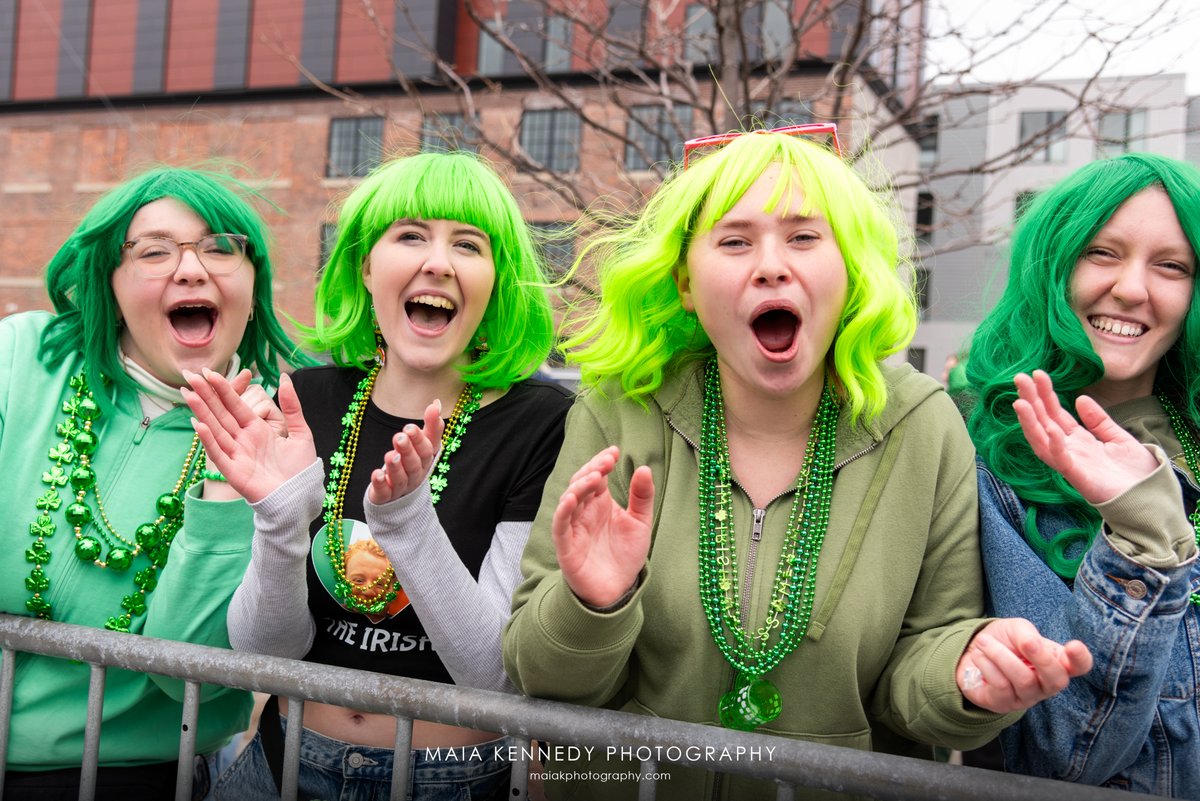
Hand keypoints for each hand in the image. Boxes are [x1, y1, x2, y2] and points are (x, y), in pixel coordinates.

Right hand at [182, 370, 316, 502]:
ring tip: (188, 393)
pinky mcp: (233, 471)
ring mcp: (236, 455)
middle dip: (206, 395)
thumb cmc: (300, 469)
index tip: (209, 372)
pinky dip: (208, 439)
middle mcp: (243, 439)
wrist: (300, 498)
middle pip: (221, 413)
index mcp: (257, 429)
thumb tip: (284, 378)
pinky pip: (218, 453)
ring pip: (215, 429)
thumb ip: (292, 406)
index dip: (223, 389)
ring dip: (202, 412)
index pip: (236, 405)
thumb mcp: (301, 432)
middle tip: (190, 375)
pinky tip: (198, 424)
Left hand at [366, 400, 443, 504]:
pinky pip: (385, 492)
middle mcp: (416, 474)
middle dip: (408, 450)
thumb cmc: (412, 463)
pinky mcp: (386, 496)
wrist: (400, 496)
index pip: (428, 450)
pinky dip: (381, 483)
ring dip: (396, 467)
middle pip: (415, 464)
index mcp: (426, 461)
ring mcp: (401, 487)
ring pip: (401, 478)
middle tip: (400, 436)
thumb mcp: (422, 445)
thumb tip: (436, 403)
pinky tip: (377, 474)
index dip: (421, 439)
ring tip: (390, 455)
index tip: (410, 427)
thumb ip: (430, 426)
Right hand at [551, 446, 653, 607]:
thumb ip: (642, 497)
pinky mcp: (567, 546)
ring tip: (595, 476)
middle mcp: (584, 512)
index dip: (601, 461)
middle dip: (592, 469)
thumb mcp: (641, 523)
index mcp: (600, 503)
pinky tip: (570, 498)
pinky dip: (562, 511)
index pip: (595, 475)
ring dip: (579, 486)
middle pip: (580, 483)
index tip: (614, 452)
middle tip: (607, 461)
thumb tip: (644, 468)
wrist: (618, 590)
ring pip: (569, 500)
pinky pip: (560, 525)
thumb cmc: (626, 555)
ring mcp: (574, 527)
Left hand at [956, 618, 1091, 713]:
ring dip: (1001, 656)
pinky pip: (1001, 686)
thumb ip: (1026, 633)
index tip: (1073, 646)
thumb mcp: (1015, 629)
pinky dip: (987, 665)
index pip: (1079, 666)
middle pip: (1057, 680)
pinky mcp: (1003, 704)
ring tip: (983, 641)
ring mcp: (1026, 697)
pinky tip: (978, 655)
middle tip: (1025, 641)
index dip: (1080, 659)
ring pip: (1024, 680)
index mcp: (1056, 663)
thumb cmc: (1003, 642)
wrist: (971, 652)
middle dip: (1042, 658)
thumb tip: (1031, 644)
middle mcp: (1046, 684)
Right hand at [1013, 370, 1157, 503]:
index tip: (1037, 374)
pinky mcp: (1079, 478)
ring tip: (1021, 402)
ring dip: (1030, 422)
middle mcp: (1069, 450)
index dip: (1045, 394)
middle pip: (1043, 422)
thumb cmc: (1134, 472)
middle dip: (1031, 400)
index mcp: (1077, 440)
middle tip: (1019, 377)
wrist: (1151, 497)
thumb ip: (1098, 420)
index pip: (1055, 414)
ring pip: (1042, 441)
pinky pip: (1062, 461)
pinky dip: (1056, 446)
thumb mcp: (1118, 437)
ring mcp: (1071, 464)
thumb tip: (1080, 398)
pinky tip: (1052, 429)